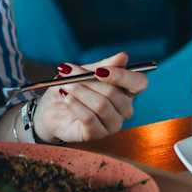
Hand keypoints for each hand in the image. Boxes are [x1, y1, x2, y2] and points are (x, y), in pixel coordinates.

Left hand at [33, 52, 148, 141]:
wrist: (52, 108)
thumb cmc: (73, 89)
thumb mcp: (86, 72)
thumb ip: (104, 65)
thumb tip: (123, 56)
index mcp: (126, 91)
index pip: (139, 83)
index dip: (122, 76)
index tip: (100, 71)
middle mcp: (124, 109)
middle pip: (115, 94)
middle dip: (88, 81)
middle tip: (70, 74)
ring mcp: (112, 124)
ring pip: (101, 105)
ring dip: (79, 92)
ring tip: (65, 86)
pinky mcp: (96, 135)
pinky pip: (89, 118)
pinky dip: (75, 105)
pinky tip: (66, 98)